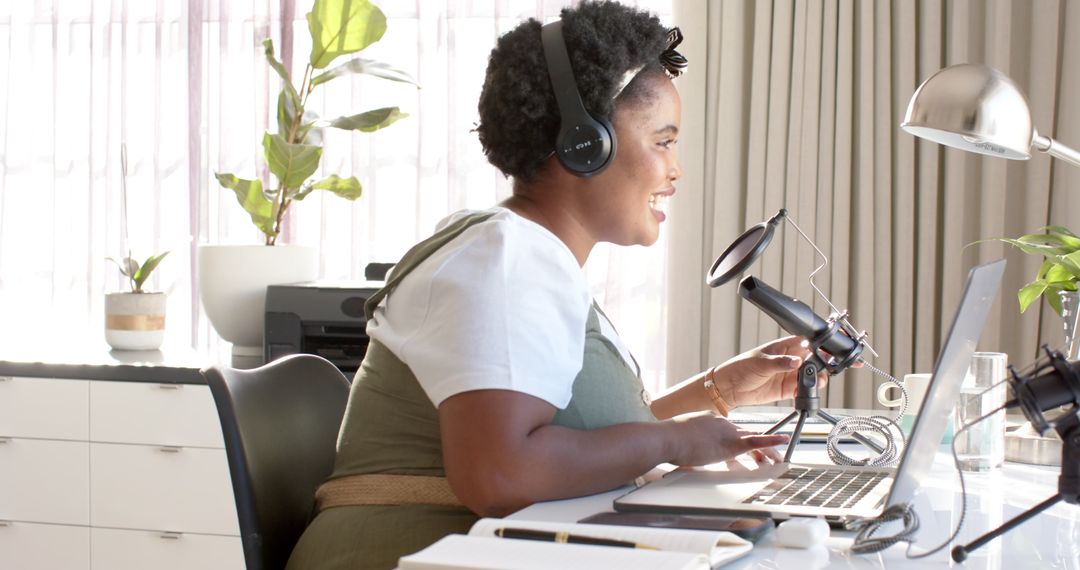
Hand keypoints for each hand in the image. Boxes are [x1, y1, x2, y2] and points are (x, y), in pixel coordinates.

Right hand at [665, 412, 787, 466]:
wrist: (667, 438)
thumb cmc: (667, 440)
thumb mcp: (679, 439)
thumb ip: (687, 444)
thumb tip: (684, 455)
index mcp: (710, 420)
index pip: (730, 431)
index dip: (741, 441)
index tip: (746, 450)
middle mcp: (722, 423)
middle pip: (745, 434)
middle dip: (758, 447)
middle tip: (769, 456)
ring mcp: (728, 432)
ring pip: (754, 440)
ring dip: (769, 450)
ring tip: (779, 458)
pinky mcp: (731, 444)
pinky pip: (756, 442)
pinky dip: (771, 442)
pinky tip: (783, 442)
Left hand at [711, 336, 828, 406]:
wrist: (729, 388)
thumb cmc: (741, 367)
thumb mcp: (761, 362)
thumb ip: (780, 363)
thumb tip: (797, 361)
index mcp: (783, 347)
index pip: (806, 343)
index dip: (818, 346)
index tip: (827, 351)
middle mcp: (789, 360)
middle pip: (812, 360)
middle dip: (820, 365)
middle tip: (821, 371)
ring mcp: (788, 375)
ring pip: (810, 376)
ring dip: (815, 379)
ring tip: (814, 383)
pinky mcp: (786, 389)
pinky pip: (801, 390)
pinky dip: (806, 392)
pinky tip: (805, 392)